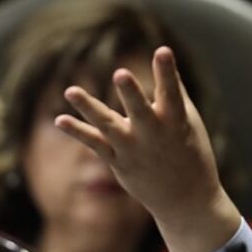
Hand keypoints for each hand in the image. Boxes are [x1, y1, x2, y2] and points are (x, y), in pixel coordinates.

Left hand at [55, 47, 239, 251]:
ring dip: (89, 108)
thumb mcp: (190, 123)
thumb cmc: (191, 153)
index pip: (172, 93)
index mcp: (176, 123)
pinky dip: (78, 132)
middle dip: (131, 94)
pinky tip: (59, 119)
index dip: (167, 72)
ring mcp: (134, 150)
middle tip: (121, 74)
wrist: (185, 200)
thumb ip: (176, 94)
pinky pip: (95, 145)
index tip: (163, 51)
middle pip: (140, 112)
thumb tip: (167, 66)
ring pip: (109, 127)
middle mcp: (153, 136)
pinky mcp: (119, 162)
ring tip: (70, 91)